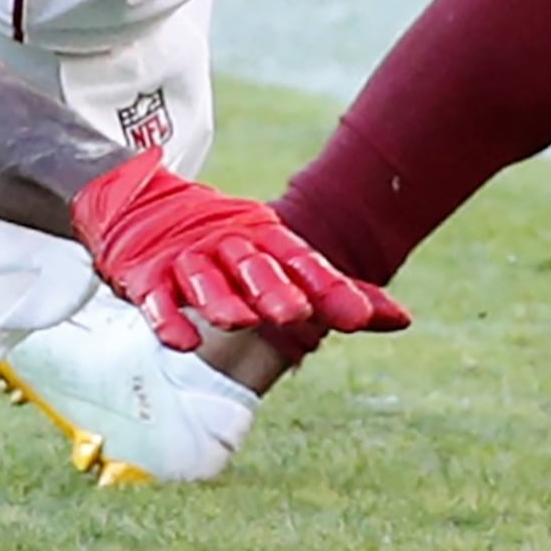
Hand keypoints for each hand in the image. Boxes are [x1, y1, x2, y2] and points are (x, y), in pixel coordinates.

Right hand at [69, 149, 406, 354]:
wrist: (146, 208)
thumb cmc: (231, 246)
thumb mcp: (282, 262)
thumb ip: (337, 293)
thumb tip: (404, 319)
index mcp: (267, 238)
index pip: (301, 260)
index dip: (328, 286)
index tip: (358, 317)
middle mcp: (229, 244)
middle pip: (254, 265)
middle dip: (274, 290)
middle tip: (297, 314)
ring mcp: (187, 259)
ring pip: (204, 279)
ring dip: (221, 300)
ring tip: (239, 321)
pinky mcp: (148, 277)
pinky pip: (157, 300)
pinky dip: (168, 319)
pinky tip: (184, 342)